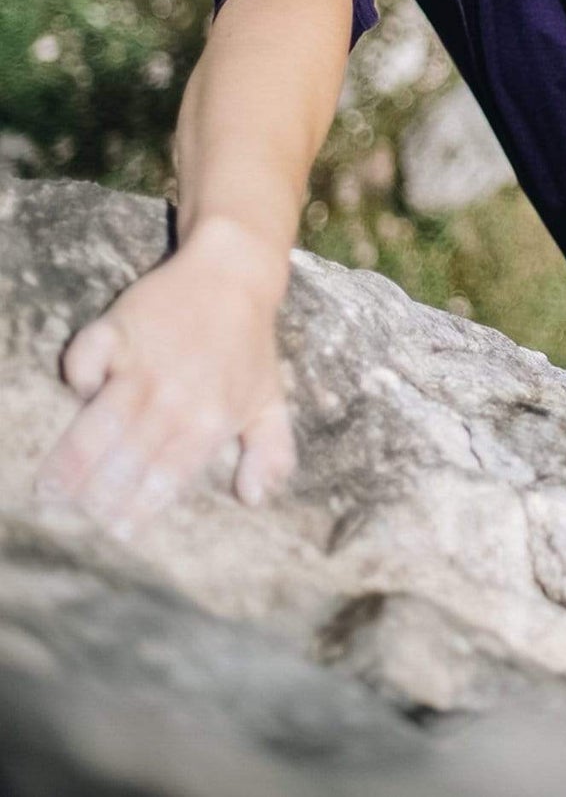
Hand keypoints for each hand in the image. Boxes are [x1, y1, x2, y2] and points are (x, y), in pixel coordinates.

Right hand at [33, 217, 296, 539]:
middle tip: (73, 520)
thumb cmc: (249, 347)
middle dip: (99, 493)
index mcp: (213, 418)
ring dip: (74, 457)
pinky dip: (77, 376)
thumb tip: (253, 499)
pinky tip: (78, 392)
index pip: (169, 475)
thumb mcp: (270, 401)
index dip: (141, 507)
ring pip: (102, 419)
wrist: (235, 276)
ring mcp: (146, 362)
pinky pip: (86, 359)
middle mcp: (178, 395)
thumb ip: (270, 452)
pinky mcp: (119, 328)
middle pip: (129, 456)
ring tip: (50, 490)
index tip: (117, 532)